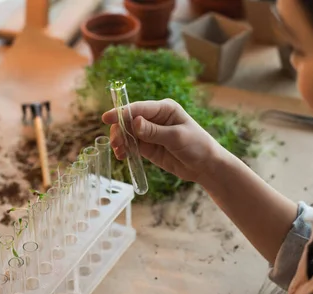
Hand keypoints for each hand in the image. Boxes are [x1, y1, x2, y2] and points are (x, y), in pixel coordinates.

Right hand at [102, 99, 223, 183]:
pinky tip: (122, 156)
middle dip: (120, 130)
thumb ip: (154, 132)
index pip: (138, 108)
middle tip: (116, 143)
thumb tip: (135, 123)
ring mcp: (150, 132)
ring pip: (128, 133)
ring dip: (120, 141)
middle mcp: (155, 118)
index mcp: (164, 109)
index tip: (107, 118)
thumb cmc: (197, 146)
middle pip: (129, 120)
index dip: (121, 112)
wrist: (205, 166)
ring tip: (119, 152)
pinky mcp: (148, 146)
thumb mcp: (176, 138)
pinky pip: (132, 145)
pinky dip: (125, 149)